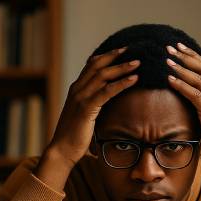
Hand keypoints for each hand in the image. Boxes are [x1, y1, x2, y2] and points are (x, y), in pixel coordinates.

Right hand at [46, 47, 139, 168]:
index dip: (106, 57)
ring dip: (122, 67)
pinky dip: (121, 83)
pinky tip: (133, 79)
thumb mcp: (85, 118)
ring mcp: (80, 98)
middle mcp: (77, 90)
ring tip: (137, 63)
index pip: (90, 66)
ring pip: (103, 75)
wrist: (62, 150)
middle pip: (97, 65)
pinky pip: (107, 91)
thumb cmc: (74, 138)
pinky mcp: (86, 108)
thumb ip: (93, 109)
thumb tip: (107, 110)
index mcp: (76, 91)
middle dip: (115, 56)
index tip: (121, 52)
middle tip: (132, 50)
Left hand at [166, 43, 200, 188]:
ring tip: (167, 60)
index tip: (180, 49)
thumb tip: (189, 112)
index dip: (194, 57)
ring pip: (198, 79)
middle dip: (186, 56)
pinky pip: (194, 95)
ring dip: (181, 68)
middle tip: (170, 47)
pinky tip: (170, 80)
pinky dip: (181, 85)